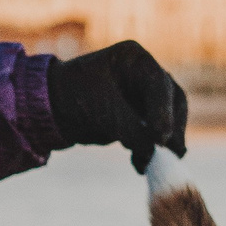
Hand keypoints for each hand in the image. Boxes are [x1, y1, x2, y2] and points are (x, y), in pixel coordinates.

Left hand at [47, 41, 188, 171]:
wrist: (51, 109)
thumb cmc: (73, 97)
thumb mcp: (103, 112)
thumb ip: (132, 129)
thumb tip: (156, 152)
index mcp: (135, 59)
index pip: (160, 86)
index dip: (164, 112)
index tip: (160, 138)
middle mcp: (146, 75)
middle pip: (174, 102)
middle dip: (172, 129)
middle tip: (170, 154)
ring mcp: (146, 96)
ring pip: (170, 120)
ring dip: (164, 143)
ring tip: (151, 163)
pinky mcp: (142, 116)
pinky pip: (155, 135)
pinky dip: (150, 150)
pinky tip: (140, 165)